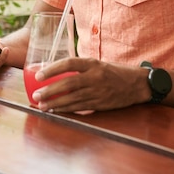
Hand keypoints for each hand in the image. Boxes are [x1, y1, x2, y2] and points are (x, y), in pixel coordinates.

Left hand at [31, 58, 148, 112]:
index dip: (52, 69)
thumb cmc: (114, 72)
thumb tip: (55, 71)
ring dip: (55, 103)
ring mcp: (98, 92)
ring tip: (41, 105)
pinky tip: (56, 110)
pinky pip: (80, 107)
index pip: (69, 63)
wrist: (137, 84)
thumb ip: (80, 67)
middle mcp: (95, 77)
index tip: (38, 75)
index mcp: (93, 63)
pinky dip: (66, 109)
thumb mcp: (98, 63)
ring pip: (73, 98)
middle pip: (68, 84)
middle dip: (50, 90)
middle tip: (36, 95)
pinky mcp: (101, 104)